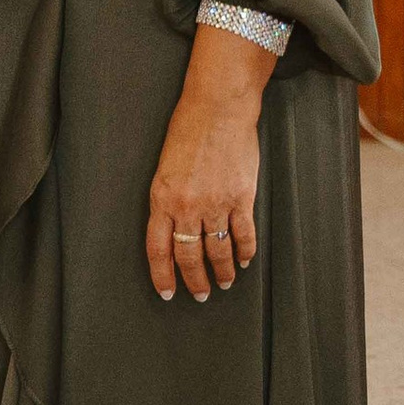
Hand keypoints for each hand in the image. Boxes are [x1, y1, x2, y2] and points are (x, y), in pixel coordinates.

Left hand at [144, 26, 273, 299]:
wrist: (218, 110)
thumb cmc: (188, 132)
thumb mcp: (165, 167)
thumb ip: (168, 199)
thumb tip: (172, 229)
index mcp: (162, 198)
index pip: (158, 249)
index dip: (163, 275)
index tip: (167, 293)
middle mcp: (187, 206)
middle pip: (189, 255)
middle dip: (194, 280)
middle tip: (200, 294)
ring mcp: (216, 203)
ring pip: (218, 250)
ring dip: (222, 271)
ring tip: (224, 282)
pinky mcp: (241, 197)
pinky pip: (243, 234)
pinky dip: (245, 252)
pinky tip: (245, 261)